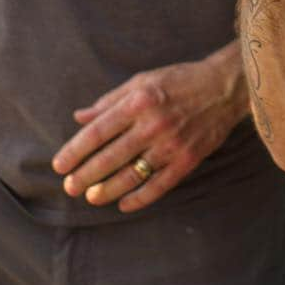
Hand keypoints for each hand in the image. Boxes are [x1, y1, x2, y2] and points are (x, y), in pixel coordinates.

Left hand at [51, 47, 247, 212]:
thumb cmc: (180, 81)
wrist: (225, 87)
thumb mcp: (143, 80)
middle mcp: (153, 124)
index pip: (98, 132)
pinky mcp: (188, 160)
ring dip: (107, 191)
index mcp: (139, 101)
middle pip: (110, 157)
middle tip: (70, 188)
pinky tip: (124, 203)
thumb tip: (80, 117)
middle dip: (85, 176)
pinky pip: (158, 186)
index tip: (59, 166)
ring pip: (131, 176)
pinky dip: (139, 198)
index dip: (75, 151)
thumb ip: (110, 101)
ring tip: (92, 197)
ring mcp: (171, 144)